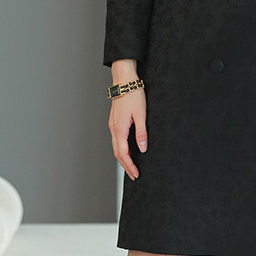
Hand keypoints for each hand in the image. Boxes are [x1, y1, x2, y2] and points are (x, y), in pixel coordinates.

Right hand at [109, 64, 146, 179]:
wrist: (124, 80)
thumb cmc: (133, 94)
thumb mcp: (141, 114)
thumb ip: (141, 133)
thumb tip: (142, 148)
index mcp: (119, 128)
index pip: (123, 153)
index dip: (130, 165)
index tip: (136, 174)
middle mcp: (114, 128)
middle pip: (118, 153)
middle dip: (126, 166)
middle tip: (134, 175)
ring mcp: (113, 125)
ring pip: (116, 147)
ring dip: (123, 159)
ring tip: (131, 167)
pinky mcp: (114, 121)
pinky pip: (116, 140)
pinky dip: (121, 150)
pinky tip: (127, 152)